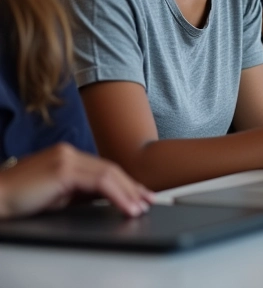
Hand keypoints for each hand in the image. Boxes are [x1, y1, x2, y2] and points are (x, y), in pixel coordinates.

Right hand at [0, 143, 154, 218]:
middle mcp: (70, 152)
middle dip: (131, 186)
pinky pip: (100, 182)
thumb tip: (103, 198)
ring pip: (108, 173)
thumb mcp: (55, 196)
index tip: (139, 195)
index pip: (103, 168)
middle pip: (109, 169)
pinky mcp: (63, 170)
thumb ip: (77, 193)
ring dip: (128, 192)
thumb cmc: (18, 201)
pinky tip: (126, 206)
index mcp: (67, 156)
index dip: (124, 182)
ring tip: (139, 207)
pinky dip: (117, 194)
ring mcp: (67, 158)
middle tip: (147, 200)